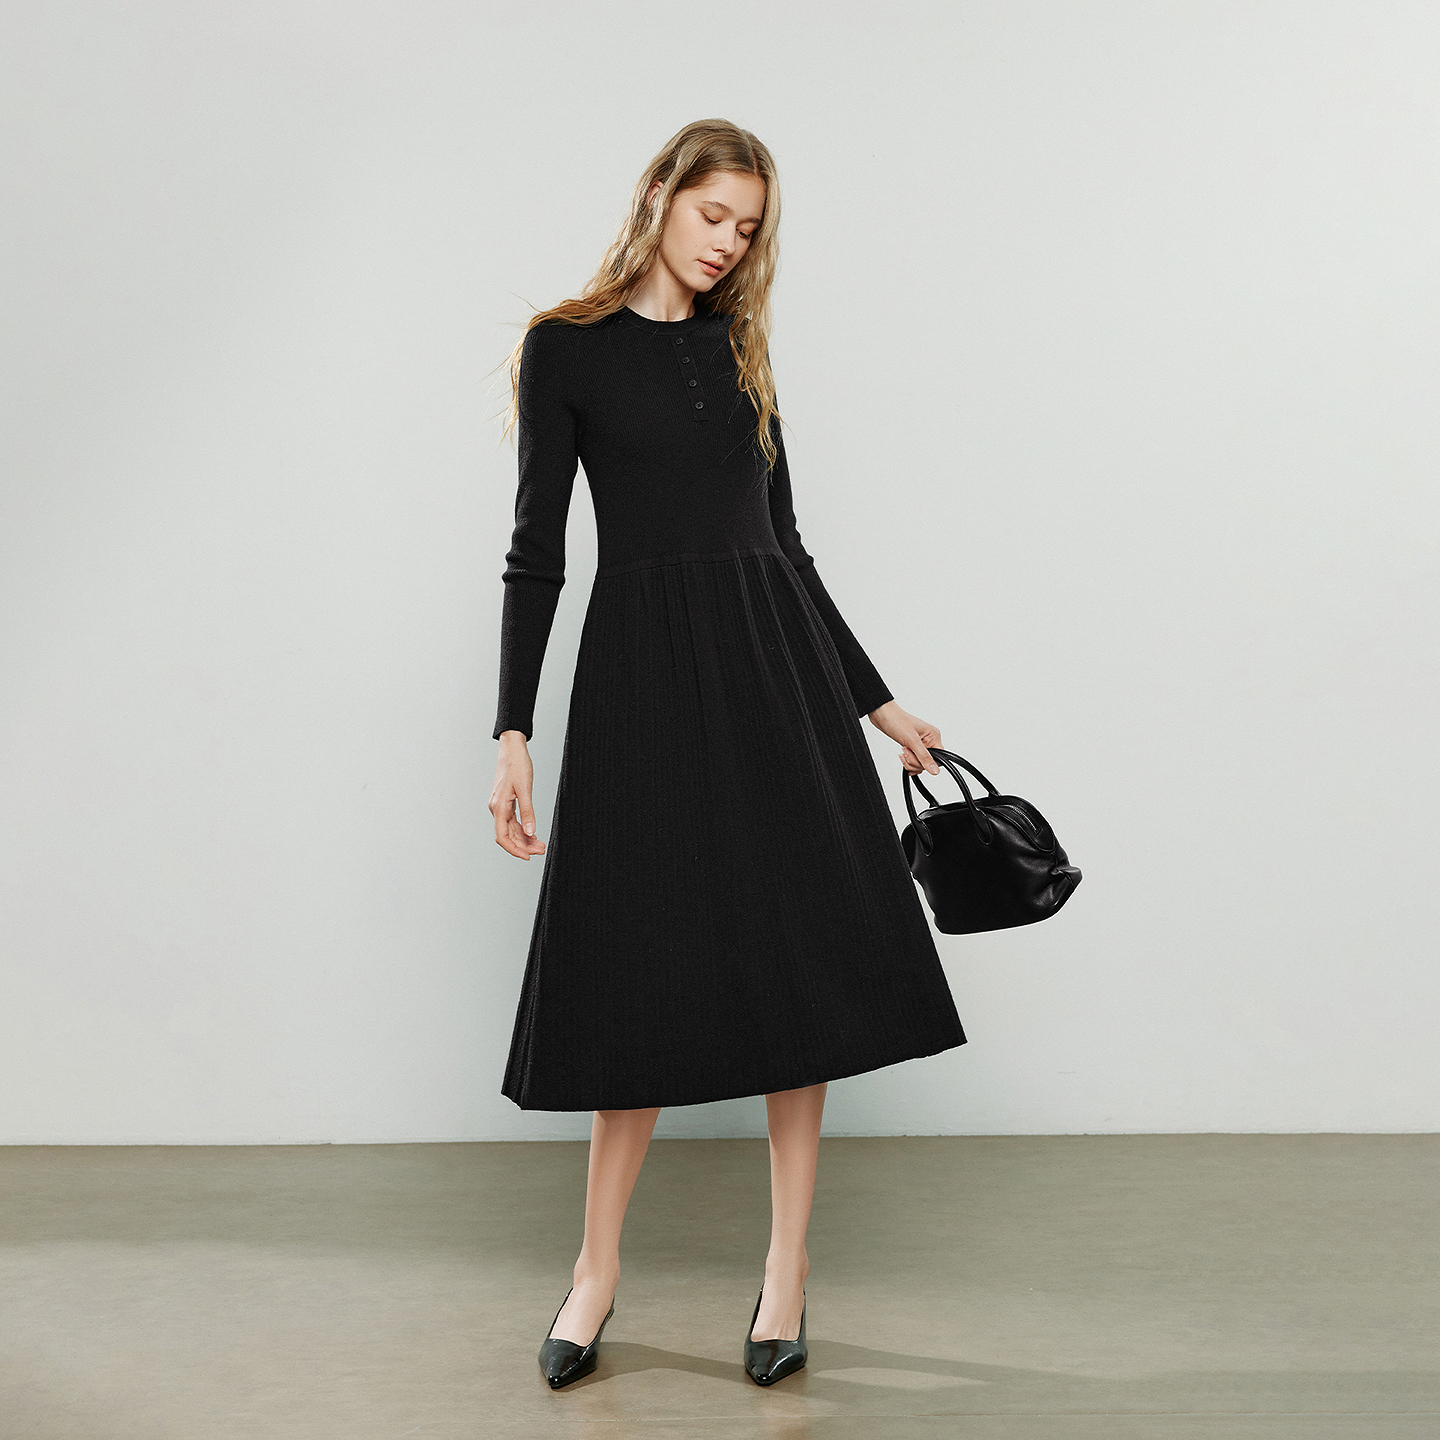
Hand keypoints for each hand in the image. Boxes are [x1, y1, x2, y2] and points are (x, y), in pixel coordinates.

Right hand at [490, 731, 546, 859]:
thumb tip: (529, 832)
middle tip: (541, 850)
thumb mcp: (525, 789)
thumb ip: (528, 812)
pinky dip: (522, 829)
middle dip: (523, 845)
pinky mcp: (505, 802)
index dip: (514, 849)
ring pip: (511, 829)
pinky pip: (512, 821)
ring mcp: (500, 806)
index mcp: (499, 807)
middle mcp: (497, 808)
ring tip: (540, 845)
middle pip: (508, 835)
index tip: (528, 857)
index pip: (503, 837)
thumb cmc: (517, 765)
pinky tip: (533, 834)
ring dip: (524, 839)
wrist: (512, 749)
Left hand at [867, 700, 941, 775]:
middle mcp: (929, 740)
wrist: (882, 716)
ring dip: (910, 761)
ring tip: (903, 751)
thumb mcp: (912, 740)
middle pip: (928, 762)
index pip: (938, 757)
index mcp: (933, 736)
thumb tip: (935, 770)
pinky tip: (902, 756)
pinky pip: (914, 760)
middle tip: (906, 751)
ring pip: (920, 763)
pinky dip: (907, 761)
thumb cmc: (897, 721)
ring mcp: (920, 744)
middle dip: (915, 761)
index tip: (917, 759)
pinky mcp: (912, 746)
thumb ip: (924, 757)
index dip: (927, 762)